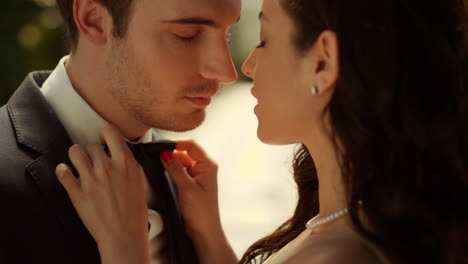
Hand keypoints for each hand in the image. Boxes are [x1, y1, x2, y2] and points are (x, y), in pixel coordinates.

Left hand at [55, 124, 149, 263]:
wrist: (124, 235)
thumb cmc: (134, 212)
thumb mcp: (139, 180)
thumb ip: (128, 162)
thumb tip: (118, 150)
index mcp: (126, 163)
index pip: (110, 131)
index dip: (106, 135)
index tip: (105, 142)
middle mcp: (107, 168)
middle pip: (91, 143)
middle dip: (93, 151)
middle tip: (96, 160)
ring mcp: (90, 179)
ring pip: (74, 151)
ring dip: (77, 156)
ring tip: (81, 164)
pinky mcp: (76, 192)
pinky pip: (62, 171)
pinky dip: (63, 171)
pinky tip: (68, 174)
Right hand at [160, 140, 220, 235]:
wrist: (204, 231)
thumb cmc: (200, 211)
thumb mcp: (186, 187)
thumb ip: (175, 168)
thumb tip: (165, 152)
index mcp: (208, 165)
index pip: (191, 145)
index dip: (176, 143)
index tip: (160, 147)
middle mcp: (204, 168)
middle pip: (185, 152)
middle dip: (171, 154)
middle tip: (154, 156)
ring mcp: (198, 176)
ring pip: (181, 162)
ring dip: (170, 164)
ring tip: (156, 165)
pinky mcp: (192, 184)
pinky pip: (180, 172)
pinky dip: (172, 172)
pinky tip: (162, 174)